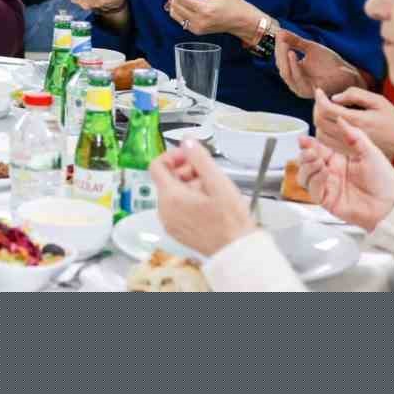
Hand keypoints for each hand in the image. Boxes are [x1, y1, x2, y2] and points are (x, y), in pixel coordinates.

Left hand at [150, 140, 255, 256]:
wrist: (237, 253)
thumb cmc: (230, 219)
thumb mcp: (218, 182)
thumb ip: (199, 158)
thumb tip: (186, 140)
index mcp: (170, 197)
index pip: (157, 166)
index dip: (173, 156)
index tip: (190, 156)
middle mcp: (164, 211)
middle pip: (166, 180)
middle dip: (186, 171)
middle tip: (208, 174)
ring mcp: (170, 223)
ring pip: (173, 194)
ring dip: (190, 185)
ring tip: (213, 189)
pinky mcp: (178, 232)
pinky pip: (177, 208)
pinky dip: (189, 200)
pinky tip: (209, 203)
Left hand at [167, 0, 259, 44]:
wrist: (241, 20)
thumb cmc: (231, 2)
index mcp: (204, 9)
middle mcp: (198, 20)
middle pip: (175, 4)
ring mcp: (196, 28)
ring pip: (174, 13)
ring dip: (176, 2)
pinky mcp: (195, 31)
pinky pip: (179, 19)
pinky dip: (180, 10)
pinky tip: (189, 5)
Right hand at [275, 30, 365, 99]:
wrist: (346, 73)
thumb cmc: (329, 62)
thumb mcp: (310, 48)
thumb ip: (295, 41)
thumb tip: (279, 31)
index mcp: (293, 73)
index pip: (280, 60)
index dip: (279, 47)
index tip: (278, 34)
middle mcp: (294, 82)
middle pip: (281, 67)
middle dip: (280, 52)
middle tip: (280, 38)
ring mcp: (300, 88)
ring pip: (286, 73)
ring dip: (284, 59)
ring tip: (285, 44)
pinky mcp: (307, 91)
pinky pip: (296, 79)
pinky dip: (293, 66)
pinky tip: (292, 54)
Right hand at [297, 90, 393, 231]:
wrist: (391, 204)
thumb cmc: (384, 180)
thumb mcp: (370, 152)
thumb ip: (354, 135)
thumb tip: (341, 119)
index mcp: (337, 160)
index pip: (316, 149)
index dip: (307, 144)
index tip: (304, 139)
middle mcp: (330, 173)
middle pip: (306, 162)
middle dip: (305, 155)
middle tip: (311, 151)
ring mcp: (328, 187)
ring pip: (304, 176)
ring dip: (307, 167)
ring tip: (318, 162)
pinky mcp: (328, 200)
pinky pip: (313, 190)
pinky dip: (315, 180)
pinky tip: (324, 174)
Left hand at [314, 86, 393, 160]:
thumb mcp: (379, 102)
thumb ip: (355, 95)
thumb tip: (335, 97)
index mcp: (358, 120)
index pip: (327, 109)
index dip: (319, 98)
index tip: (319, 91)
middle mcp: (350, 135)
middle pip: (320, 121)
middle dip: (317, 108)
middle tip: (322, 100)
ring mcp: (348, 146)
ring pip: (320, 134)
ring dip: (319, 120)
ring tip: (326, 111)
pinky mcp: (349, 153)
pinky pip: (327, 143)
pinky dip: (324, 132)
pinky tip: (331, 124)